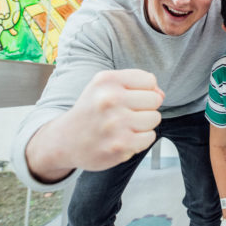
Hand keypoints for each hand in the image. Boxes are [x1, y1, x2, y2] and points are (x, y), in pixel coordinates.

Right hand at [26, 69, 163, 180]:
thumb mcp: (106, 88)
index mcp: (106, 80)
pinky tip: (123, 138)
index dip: (143, 91)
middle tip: (125, 114)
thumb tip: (161, 94)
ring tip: (124, 126)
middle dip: (145, 107)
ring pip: (155, 118)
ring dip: (144, 124)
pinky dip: (140, 140)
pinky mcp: (121, 146)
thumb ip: (137, 85)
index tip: (127, 98)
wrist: (64, 141)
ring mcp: (115, 124)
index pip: (150, 81)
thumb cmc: (92, 110)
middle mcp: (109, 99)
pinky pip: (150, 137)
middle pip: (155, 99)